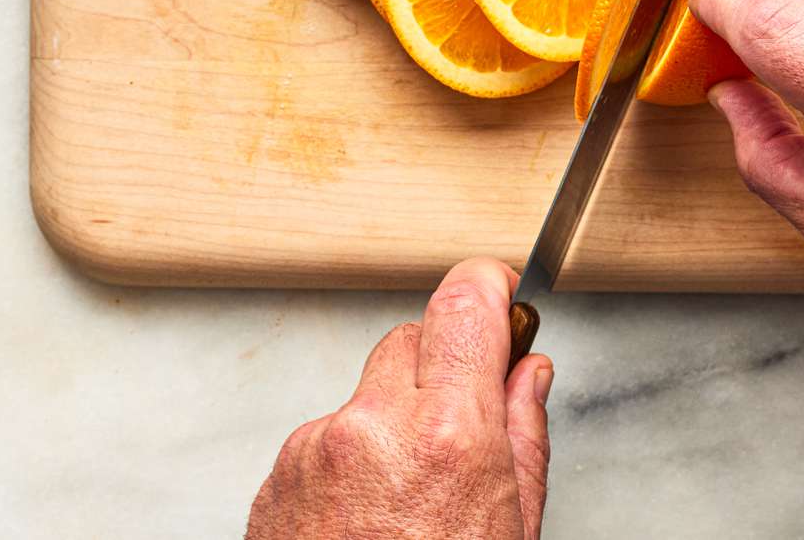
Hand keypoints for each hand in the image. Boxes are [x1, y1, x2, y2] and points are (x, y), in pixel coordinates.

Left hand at [246, 258, 552, 539]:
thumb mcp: (515, 529)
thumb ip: (522, 435)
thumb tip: (527, 372)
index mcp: (446, 437)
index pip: (462, 306)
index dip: (486, 288)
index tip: (497, 292)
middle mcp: (372, 428)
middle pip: (411, 339)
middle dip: (442, 366)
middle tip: (462, 420)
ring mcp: (315, 449)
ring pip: (366, 389)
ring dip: (392, 417)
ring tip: (409, 496)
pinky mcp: (277, 476)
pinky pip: (326, 434)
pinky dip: (351, 456)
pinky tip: (370, 513)